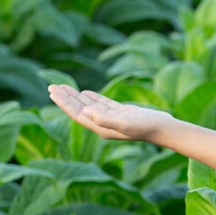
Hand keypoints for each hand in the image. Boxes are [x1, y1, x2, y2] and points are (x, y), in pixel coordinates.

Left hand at [47, 84, 173, 142]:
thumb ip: (105, 118)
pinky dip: (91, 98)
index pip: (77, 113)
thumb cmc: (146, 126)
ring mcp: (112, 119)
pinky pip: (101, 104)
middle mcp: (104, 124)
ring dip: (75, 97)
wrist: (164, 128)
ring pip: (88, 106)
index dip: (64, 103)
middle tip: (51, 86)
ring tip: (63, 87)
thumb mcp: (125, 122)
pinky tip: (85, 92)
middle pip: (79, 110)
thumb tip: (86, 110)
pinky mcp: (121, 114)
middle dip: (65, 98)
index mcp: (101, 127)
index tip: (52, 91)